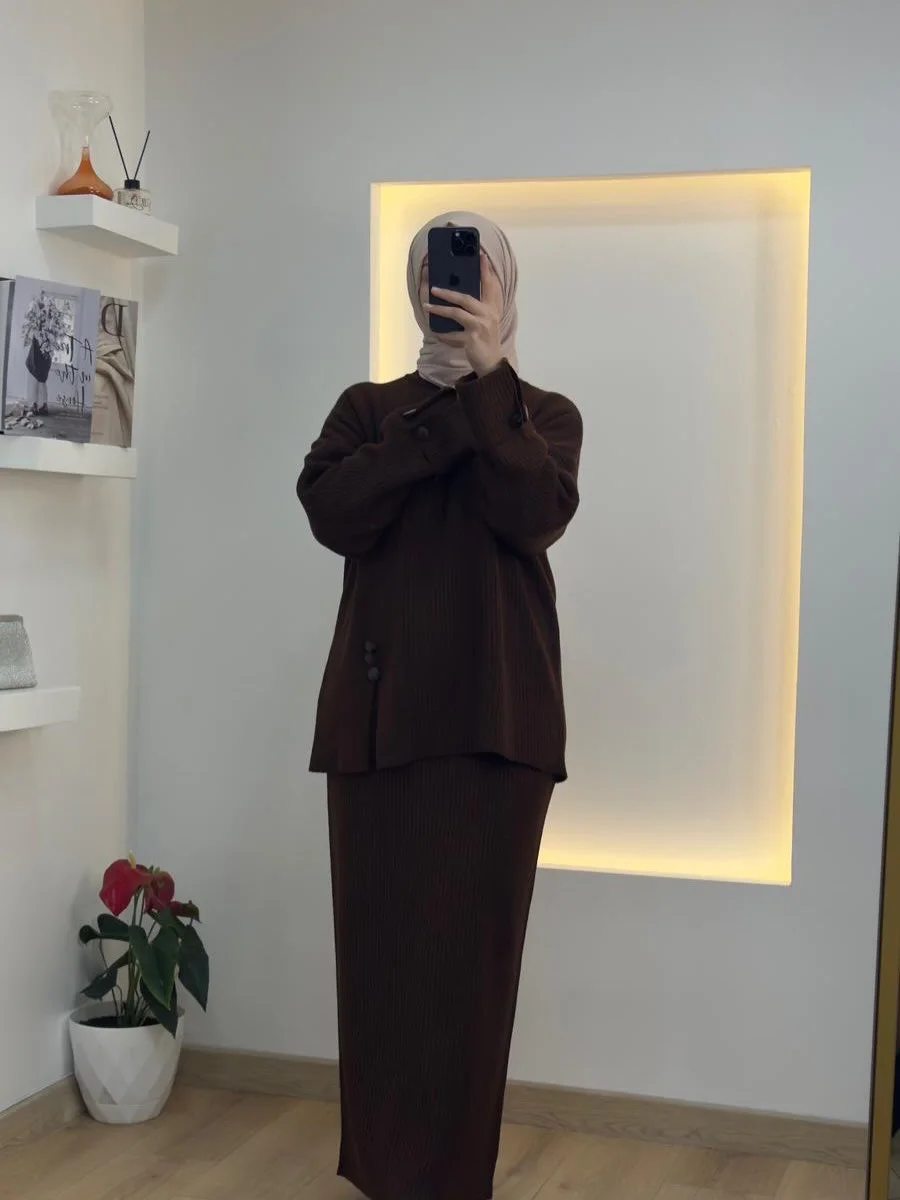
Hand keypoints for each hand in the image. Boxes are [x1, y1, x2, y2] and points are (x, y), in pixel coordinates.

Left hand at [425, 252, 503, 376]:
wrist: (492, 363)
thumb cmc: (485, 339)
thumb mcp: (486, 321)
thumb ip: (477, 308)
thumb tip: (456, 295)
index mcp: (492, 308)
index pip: (490, 285)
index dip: (486, 271)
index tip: (481, 256)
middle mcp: (488, 315)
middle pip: (466, 298)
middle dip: (448, 292)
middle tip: (433, 287)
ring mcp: (480, 327)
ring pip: (457, 313)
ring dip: (440, 309)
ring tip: (427, 306)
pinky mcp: (472, 339)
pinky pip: (452, 334)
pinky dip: (443, 334)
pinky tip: (436, 333)